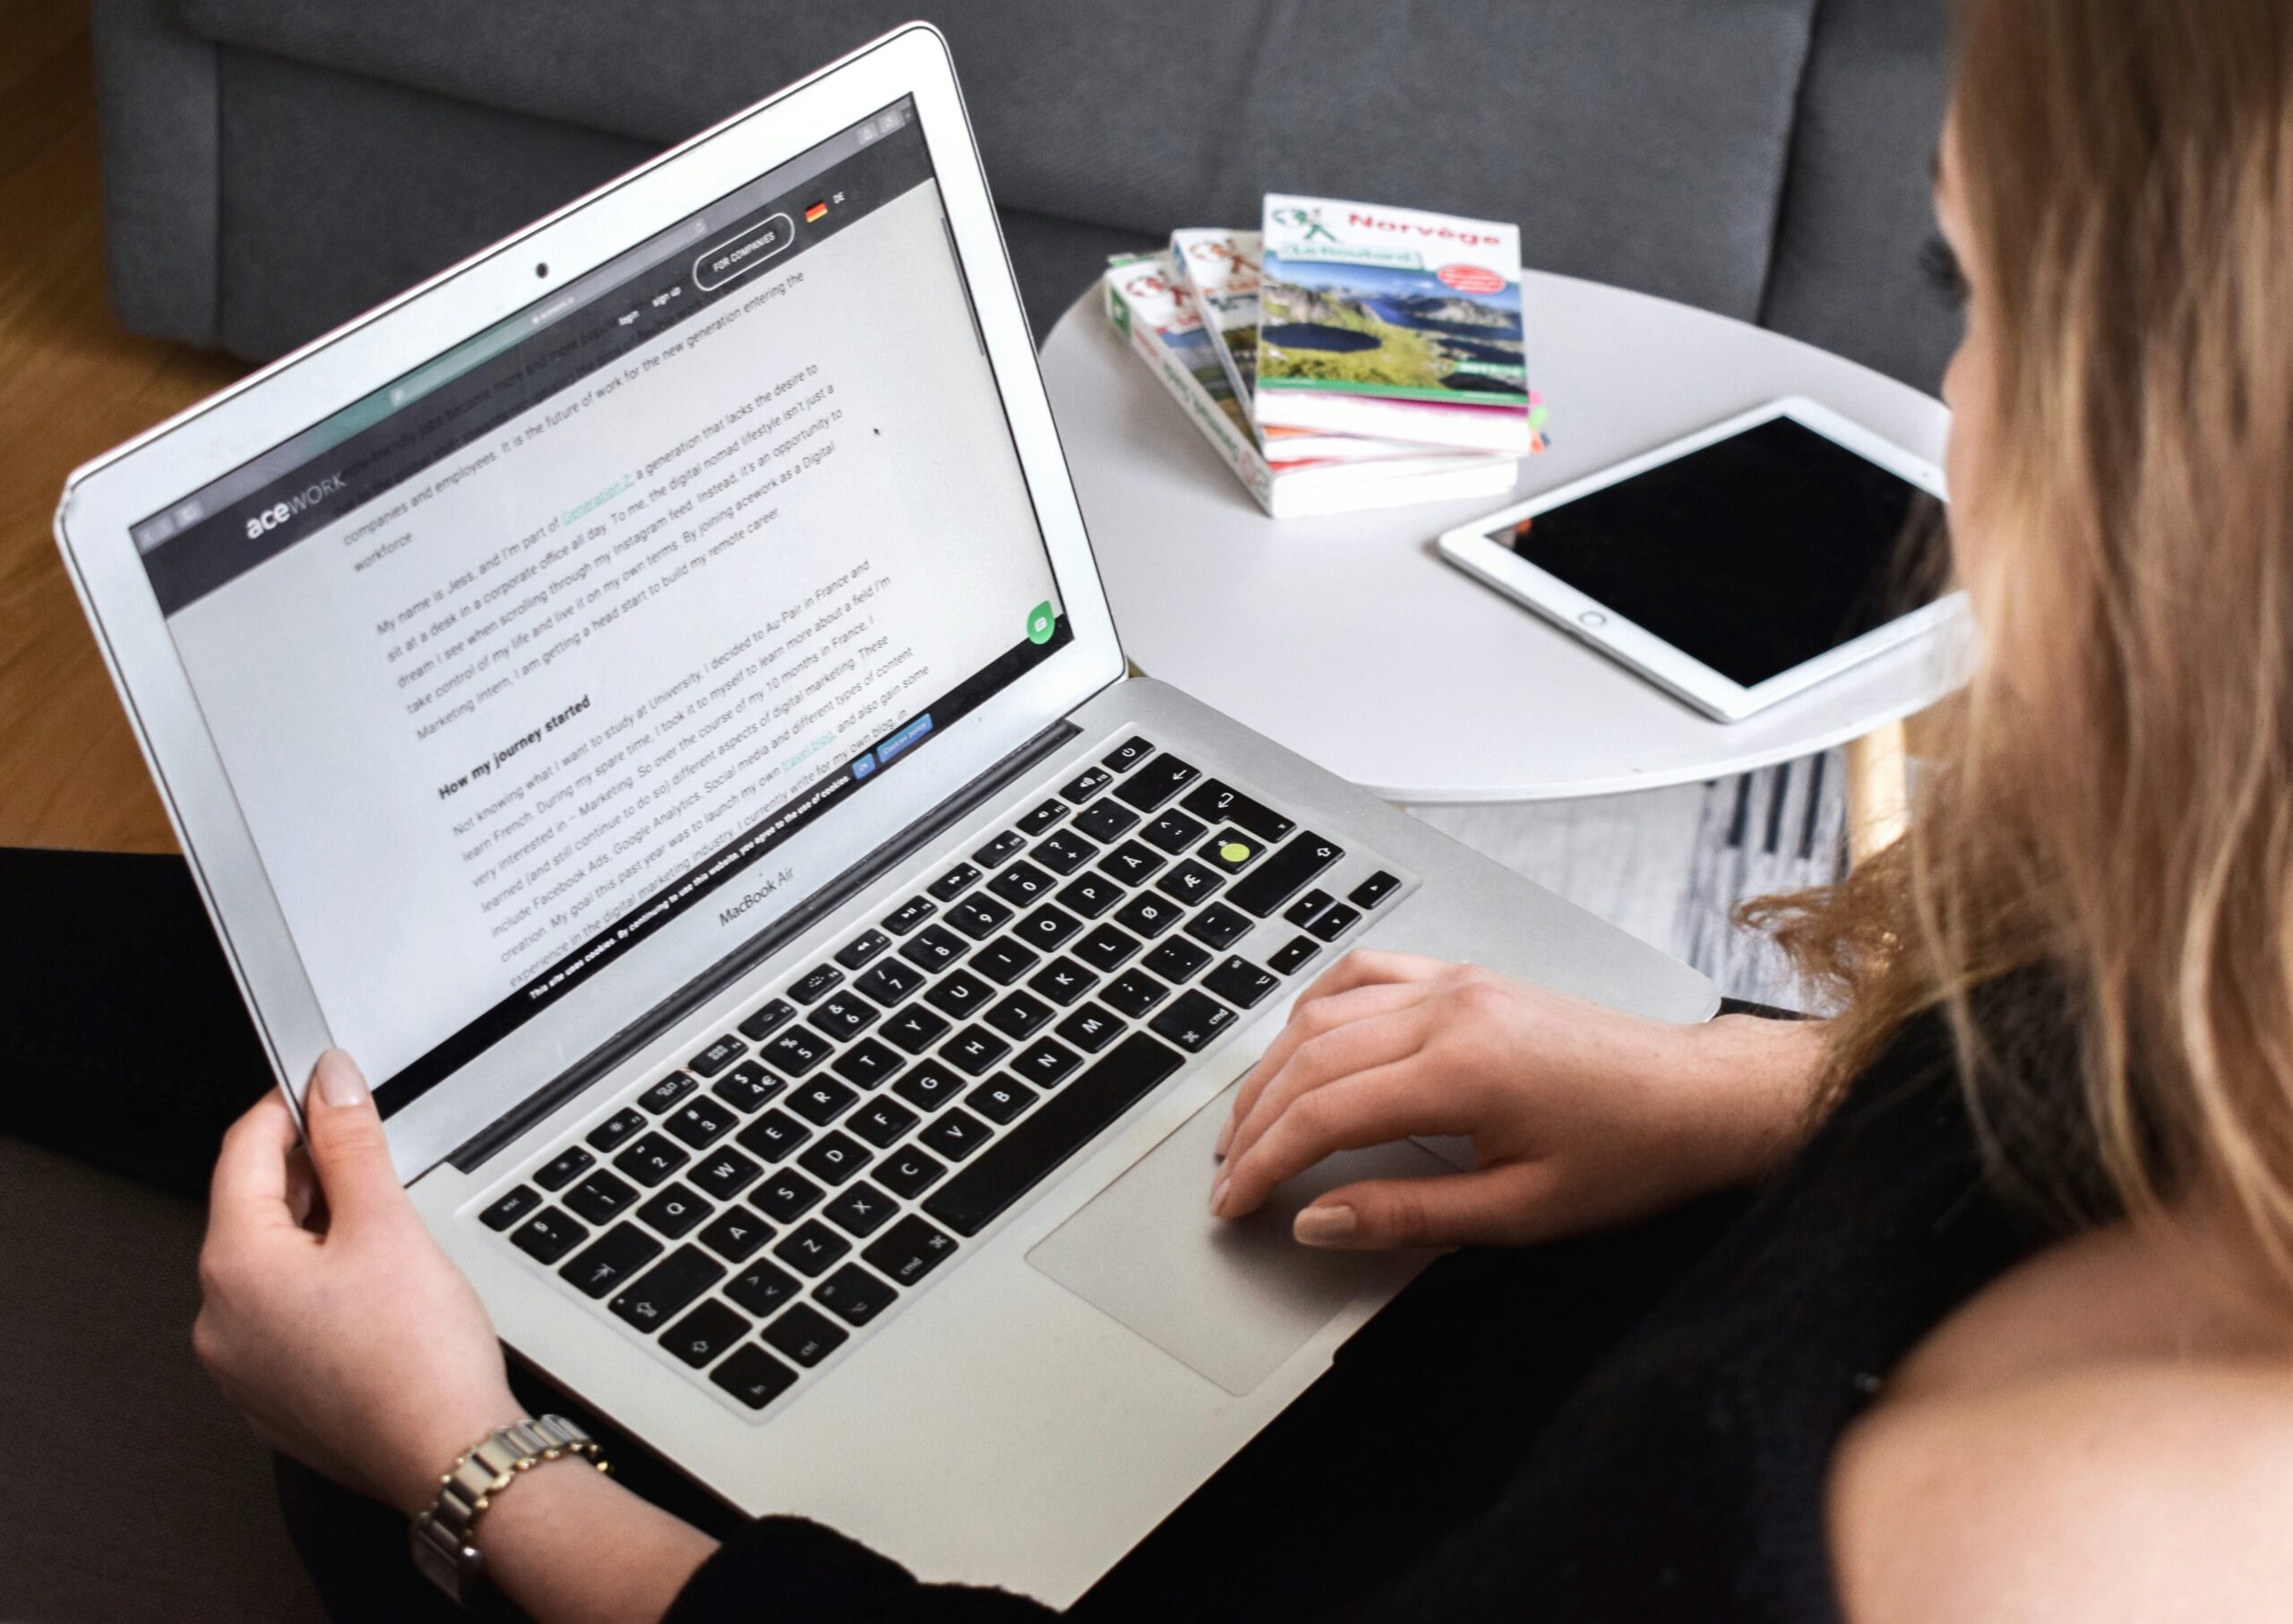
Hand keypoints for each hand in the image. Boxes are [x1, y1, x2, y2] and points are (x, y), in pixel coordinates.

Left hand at [194, 1050, 520, 1515]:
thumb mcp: (387, 1224)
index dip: (287, 1107)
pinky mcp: (273, 1399)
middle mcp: (219, 1320)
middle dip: (312, 1176)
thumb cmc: (417, 1358)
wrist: (448, 1457)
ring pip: (272, 1267)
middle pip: (253, 1210)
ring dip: (320, 1234)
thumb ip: (351, 1144)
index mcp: (234, 1267)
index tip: (324, 1086)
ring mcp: (241, 1367)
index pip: (241, 1152)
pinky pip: (285, 1320)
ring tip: (388, 1239)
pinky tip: (377, 1297)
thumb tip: (331, 1085)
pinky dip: (322, 1291)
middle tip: (376, 1166)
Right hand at [1209, 950, 1827, 1249]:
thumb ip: (1407, 1215)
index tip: (1233, 1202)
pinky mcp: (1466, 977)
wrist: (1697, 1098)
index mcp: (1461, 1071)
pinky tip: (1299, 1041)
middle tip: (1227, 1174)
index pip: (1322, 1116)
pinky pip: (1367, 973)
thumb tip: (1319, 1219)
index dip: (1263, 1163)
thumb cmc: (1629, 1154)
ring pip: (1324, 1013)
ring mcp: (1454, 984)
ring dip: (1274, 1067)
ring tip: (1249, 1121)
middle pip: (1308, 1060)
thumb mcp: (1519, 1213)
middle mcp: (1448, 1012)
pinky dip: (1318, 1007)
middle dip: (1254, 1121)